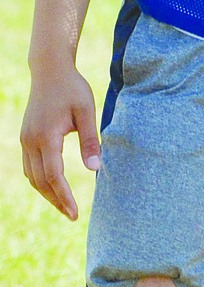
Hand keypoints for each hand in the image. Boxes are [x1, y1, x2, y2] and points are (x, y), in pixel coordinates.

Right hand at [20, 61, 101, 220]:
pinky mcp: (26, 137)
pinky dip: (40, 180)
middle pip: (41, 181)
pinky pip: (30, 166)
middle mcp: (30, 141)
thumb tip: (95, 169)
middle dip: (56, 200)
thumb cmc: (72, 89)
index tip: (75, 213)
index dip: (64, 197)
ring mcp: (25, 140)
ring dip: (47, 193)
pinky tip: (53, 187)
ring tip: (64, 205)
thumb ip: (90, 140)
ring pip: (32, 176)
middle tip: (72, 215)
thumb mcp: (86, 111)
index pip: (54, 176)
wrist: (50, 71)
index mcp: (46, 137)